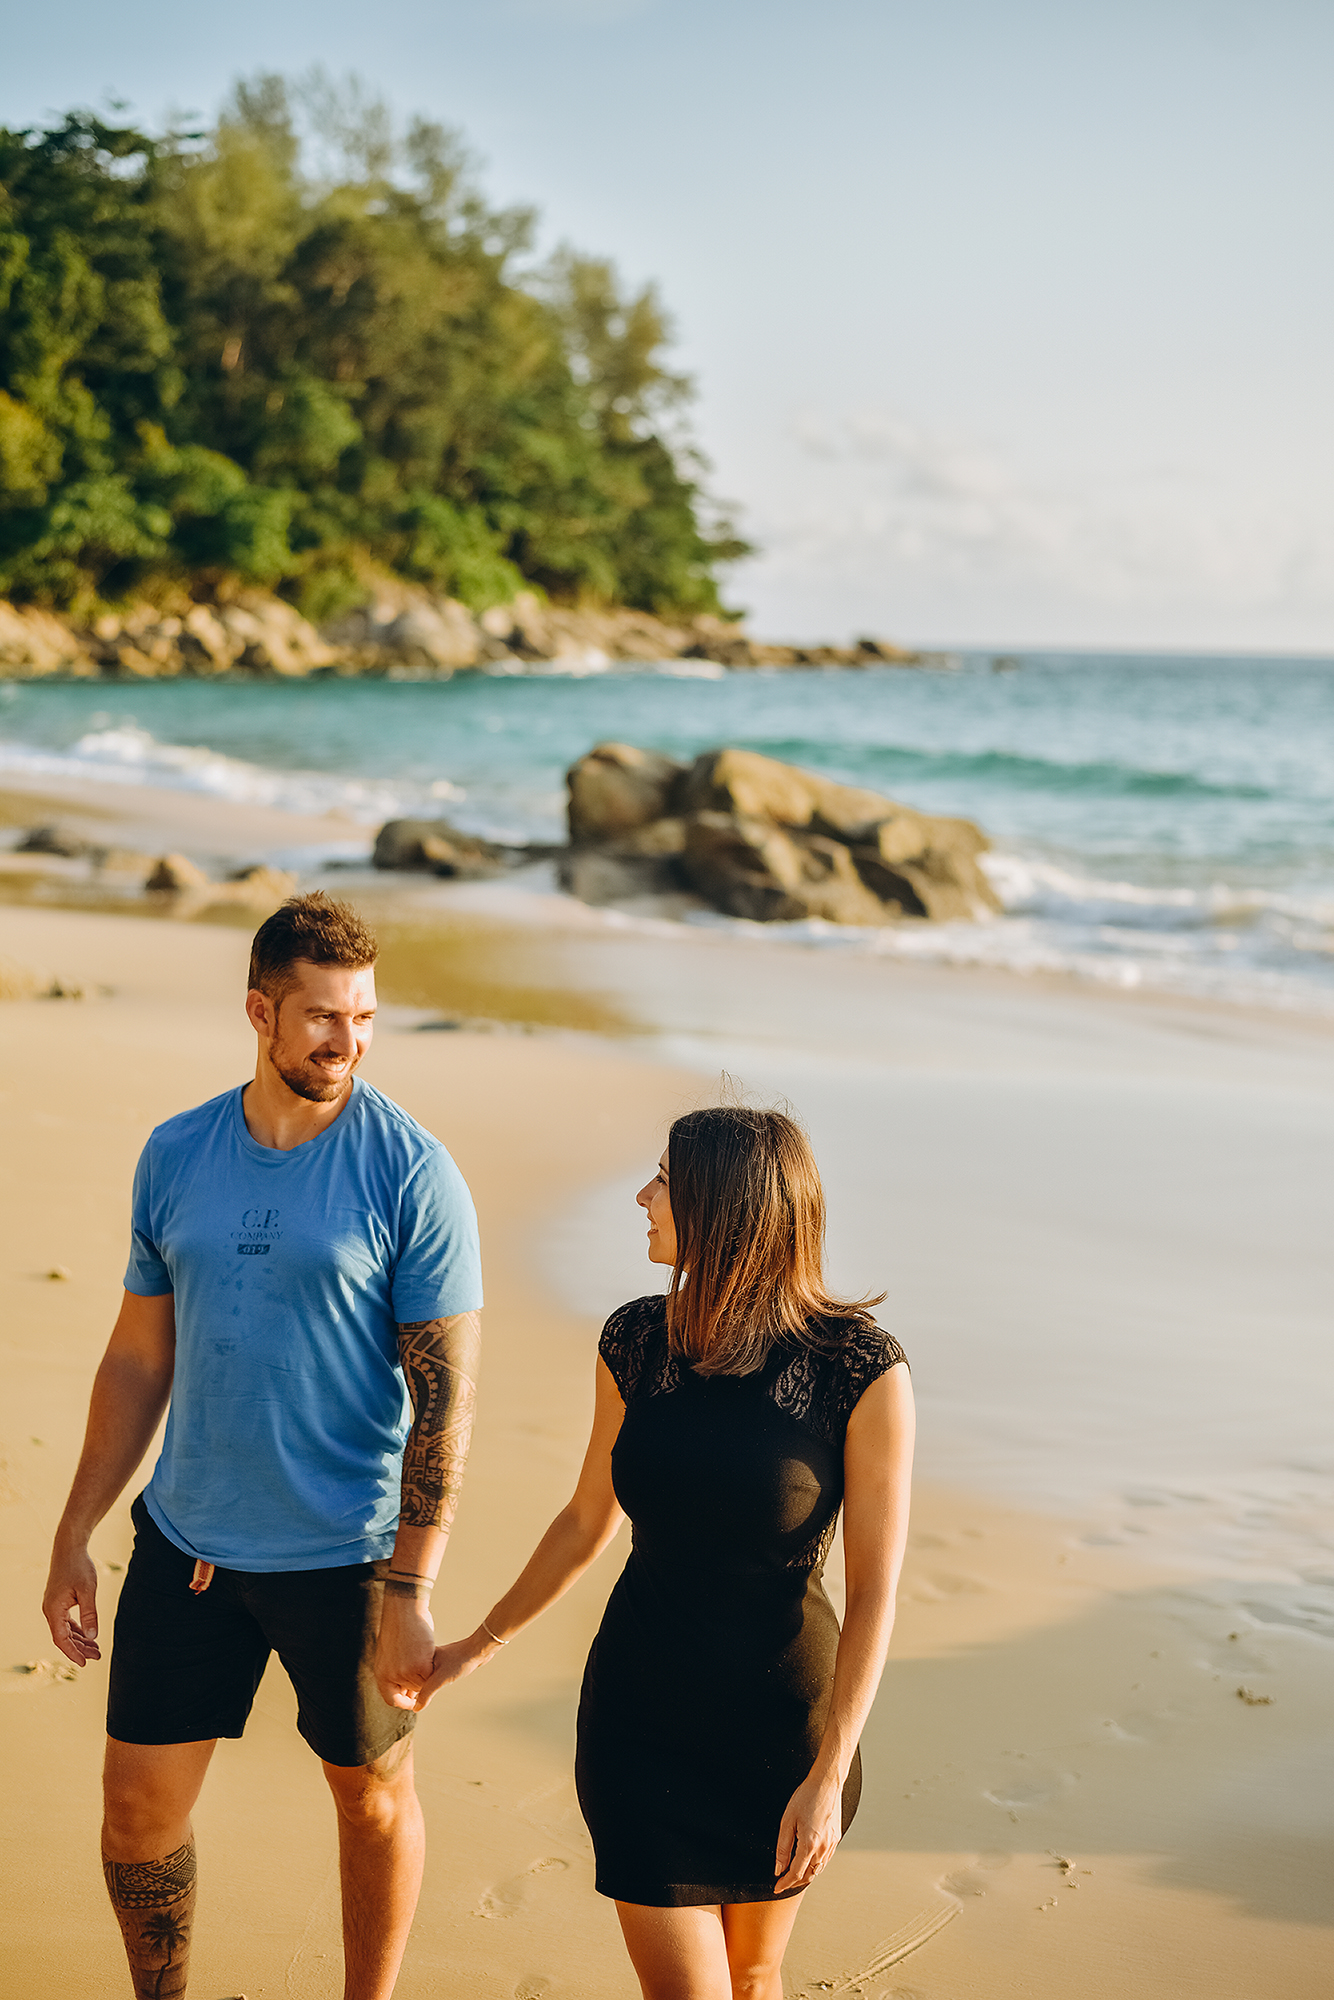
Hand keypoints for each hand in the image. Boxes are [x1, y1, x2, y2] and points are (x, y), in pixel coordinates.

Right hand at [43, 1542, 100, 1666]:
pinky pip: (66, 1622)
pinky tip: (88, 1635)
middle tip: (97, 1656)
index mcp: (54, 1610)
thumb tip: (93, 1637)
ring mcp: (53, 1606)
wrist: (69, 1548)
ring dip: (80, 1640)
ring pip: (65, 1630)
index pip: (61, 1639)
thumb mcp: (88, 1590)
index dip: (73, 1653)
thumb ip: (90, 1614)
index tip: (84, 1664)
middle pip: (64, 1637)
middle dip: (80, 1648)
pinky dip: (77, 1629)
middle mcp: (50, 1610)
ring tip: (96, 1649)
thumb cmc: (79, 1566)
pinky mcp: (58, 1602)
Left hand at [373, 1593, 436, 1709]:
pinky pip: (430, 1676)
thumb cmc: (397, 1626)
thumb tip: (399, 1680)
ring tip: (426, 1660)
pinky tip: (431, 1655)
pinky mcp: (420, 1666)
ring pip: (421, 1684)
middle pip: (410, 1690)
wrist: (402, 1610)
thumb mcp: (387, 1651)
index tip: (413, 1700)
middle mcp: (391, 1676)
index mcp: (381, 1673)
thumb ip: (392, 1667)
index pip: (392, 1699)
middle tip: (422, 1674)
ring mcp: (406, 1672)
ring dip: (425, 1676)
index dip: (403, 1702)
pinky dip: (433, 1669)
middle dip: (416, 1686)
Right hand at [414, 1628, 499, 1710]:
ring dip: (423, 1686)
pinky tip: (436, 1686)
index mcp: (421, 1658)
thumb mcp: (440, 1679)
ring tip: (423, 1695)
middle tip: (413, 1700)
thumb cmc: (461, 1660)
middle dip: (414, 1689)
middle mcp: (426, 1658)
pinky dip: (432, 1682)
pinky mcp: (444, 1663)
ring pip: (424, 1677)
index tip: (407, 1701)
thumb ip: (426, 1694)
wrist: (478, 1650)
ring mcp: (435, 1660)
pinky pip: (433, 1675)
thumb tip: (416, 1708)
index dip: (407, 1691)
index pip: (408, 1677)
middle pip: (415, 1678)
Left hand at [773, 1766, 843, 1894]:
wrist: (826, 1784)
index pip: (796, 1873)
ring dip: (806, 1875)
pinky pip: (825, 1859)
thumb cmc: (805, 1798)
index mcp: (809, 1844)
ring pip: (818, 1869)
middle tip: (783, 1882)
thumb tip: (779, 1868)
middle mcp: (823, 1848)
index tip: (777, 1887)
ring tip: (793, 1873)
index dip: (785, 1883)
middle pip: (809, 1875)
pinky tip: (807, 1860)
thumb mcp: (787, 1821)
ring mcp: (832, 1844)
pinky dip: (815, 1865)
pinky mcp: (836, 1839)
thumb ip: (782, 1848)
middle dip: (795, 1882)